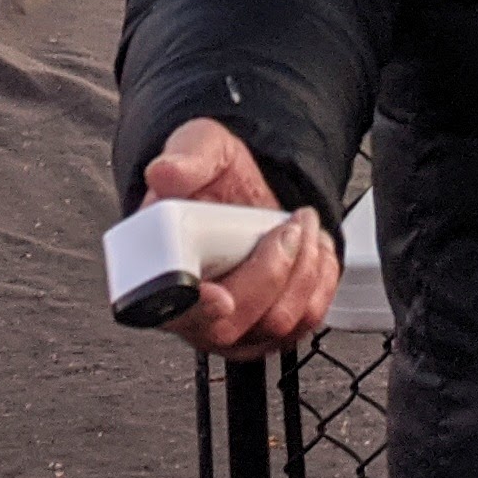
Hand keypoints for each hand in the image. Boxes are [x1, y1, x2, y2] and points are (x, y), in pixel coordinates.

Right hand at [143, 119, 341, 360]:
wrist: (246, 191)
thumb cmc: (212, 180)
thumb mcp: (200, 148)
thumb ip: (184, 160)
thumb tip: (164, 172)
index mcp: (158, 274)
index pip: (170, 310)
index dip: (197, 309)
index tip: (220, 297)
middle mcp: (191, 313)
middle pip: (230, 325)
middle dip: (269, 270)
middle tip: (284, 226)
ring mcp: (233, 327)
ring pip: (276, 324)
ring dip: (301, 267)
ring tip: (299, 226)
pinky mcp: (269, 329)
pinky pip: (307, 319)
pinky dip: (320, 277)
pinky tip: (309, 248)